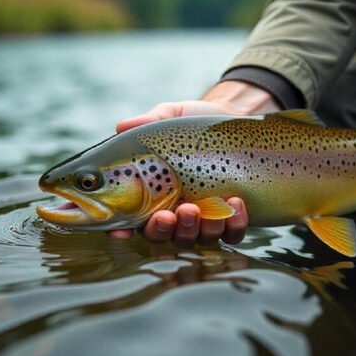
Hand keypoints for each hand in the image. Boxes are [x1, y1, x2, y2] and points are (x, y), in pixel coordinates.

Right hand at [107, 80, 279, 245]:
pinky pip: (232, 234)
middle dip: (165, 229)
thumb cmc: (194, 122)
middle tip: (172, 213)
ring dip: (199, 228)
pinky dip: (233, 224)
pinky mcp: (232, 219)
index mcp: (151, 193)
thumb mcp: (171, 117)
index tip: (122, 231)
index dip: (122, 230)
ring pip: (197, 238)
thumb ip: (148, 121)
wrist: (233, 118)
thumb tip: (122, 126)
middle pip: (163, 235)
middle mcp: (175, 212)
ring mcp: (204, 219)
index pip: (130, 220)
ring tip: (201, 206)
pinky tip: (234, 202)